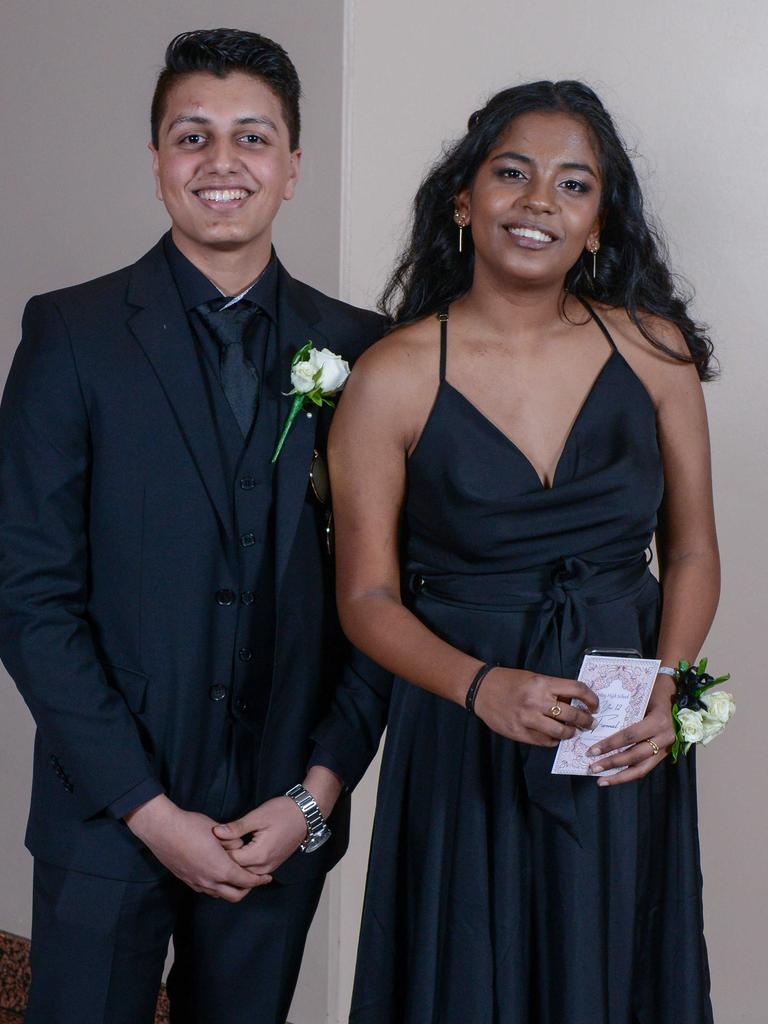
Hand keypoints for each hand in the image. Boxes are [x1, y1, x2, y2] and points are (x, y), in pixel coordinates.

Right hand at [125, 794, 268, 900]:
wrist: (163, 830)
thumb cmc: (191, 827)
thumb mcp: (219, 831)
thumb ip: (234, 842)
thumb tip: (241, 847)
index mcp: (221, 869)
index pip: (246, 881)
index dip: (259, 880)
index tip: (267, 877)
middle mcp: (209, 882)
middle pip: (235, 895)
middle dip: (247, 889)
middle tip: (254, 879)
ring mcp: (197, 883)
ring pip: (220, 895)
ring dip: (231, 889)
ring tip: (238, 877)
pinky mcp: (187, 881)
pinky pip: (207, 891)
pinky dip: (217, 887)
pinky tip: (218, 875)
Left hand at [213, 797, 308, 874]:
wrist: (305, 814)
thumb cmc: (282, 812)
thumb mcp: (257, 816)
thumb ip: (236, 827)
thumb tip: (216, 832)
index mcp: (258, 854)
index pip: (230, 861)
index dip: (219, 851)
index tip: (213, 840)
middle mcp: (264, 866)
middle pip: (236, 871)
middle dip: (225, 860)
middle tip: (216, 846)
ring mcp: (269, 867)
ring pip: (245, 874)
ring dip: (234, 865)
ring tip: (225, 850)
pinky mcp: (272, 865)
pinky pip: (253, 872)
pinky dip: (244, 866)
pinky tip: (238, 854)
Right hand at [474, 667, 598, 744]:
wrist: (481, 690)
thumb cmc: (508, 681)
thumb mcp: (533, 678)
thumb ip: (553, 689)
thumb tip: (575, 702)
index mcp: (542, 683)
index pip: (576, 689)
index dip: (591, 698)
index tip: (595, 705)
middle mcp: (537, 701)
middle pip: (572, 714)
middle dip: (586, 721)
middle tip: (589, 723)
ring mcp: (528, 719)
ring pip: (561, 732)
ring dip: (571, 733)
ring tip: (572, 731)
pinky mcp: (520, 733)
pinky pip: (545, 741)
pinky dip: (554, 740)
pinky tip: (554, 736)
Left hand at [586, 675, 676, 784]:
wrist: (680, 694)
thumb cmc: (656, 690)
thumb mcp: (642, 696)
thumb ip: (626, 710)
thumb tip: (597, 723)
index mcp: (658, 721)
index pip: (630, 736)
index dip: (610, 744)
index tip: (592, 750)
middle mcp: (664, 738)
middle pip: (634, 756)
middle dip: (612, 763)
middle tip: (592, 767)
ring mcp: (666, 748)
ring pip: (642, 768)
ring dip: (620, 777)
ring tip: (601, 781)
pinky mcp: (665, 754)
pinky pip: (646, 767)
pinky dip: (629, 774)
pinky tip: (614, 777)